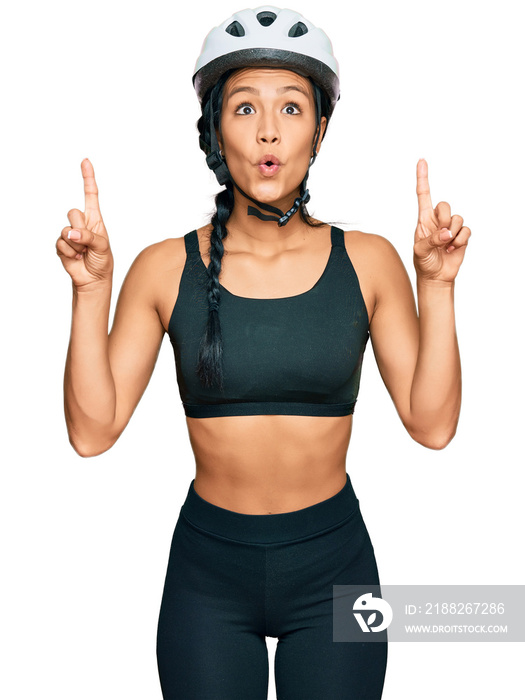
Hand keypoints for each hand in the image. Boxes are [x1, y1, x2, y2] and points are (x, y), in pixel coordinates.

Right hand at [56, 158, 113, 289]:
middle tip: (88, 243)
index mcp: (95, 219)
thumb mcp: (103, 247)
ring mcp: (70, 234)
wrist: (93, 280)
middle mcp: (82, 224)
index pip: (91, 195)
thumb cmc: (102, 261)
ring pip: (66, 230)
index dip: (88, 178)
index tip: (85, 161)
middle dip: (81, 229)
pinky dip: (70, 252)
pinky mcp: (62, 245)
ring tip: (84, 253)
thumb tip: (71, 233)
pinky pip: (61, 243)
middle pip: (73, 213)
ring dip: (77, 244)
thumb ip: (89, 236)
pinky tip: (77, 258)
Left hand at [413, 158, 470, 283]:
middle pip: (444, 204)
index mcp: (423, 220)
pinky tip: (452, 249)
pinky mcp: (461, 236)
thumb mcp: (420, 251)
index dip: (422, 178)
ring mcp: (450, 227)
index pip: (423, 195)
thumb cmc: (424, 262)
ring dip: (452, 234)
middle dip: (443, 219)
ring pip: (458, 218)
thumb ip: (431, 240)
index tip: (421, 161)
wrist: (436, 277)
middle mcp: (437, 220)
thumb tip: (447, 232)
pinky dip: (460, 241)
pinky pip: (466, 230)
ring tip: (445, 246)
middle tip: (440, 234)